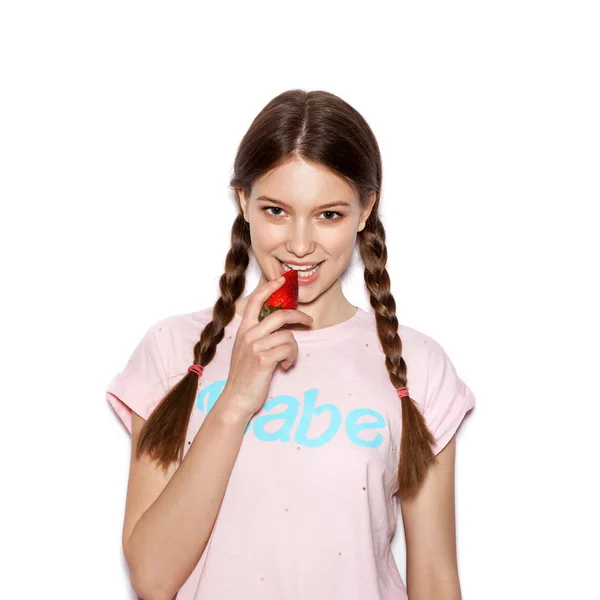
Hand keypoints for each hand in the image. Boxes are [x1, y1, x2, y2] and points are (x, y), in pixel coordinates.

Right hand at [220, 276, 312, 419]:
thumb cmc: (244, 375)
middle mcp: (248, 335)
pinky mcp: (264, 359)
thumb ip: (256, 335)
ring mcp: (255, 346)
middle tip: (309, 322)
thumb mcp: (245, 349)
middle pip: (280, 315)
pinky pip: (289, 350)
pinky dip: (292, 359)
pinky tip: (285, 367)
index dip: (270, 287)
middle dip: (298, 317)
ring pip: (288, 336)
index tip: (282, 280)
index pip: (255, 300)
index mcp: (244, 329)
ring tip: (288, 360)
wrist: (236, 398)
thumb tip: (278, 326)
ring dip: (294, 349)